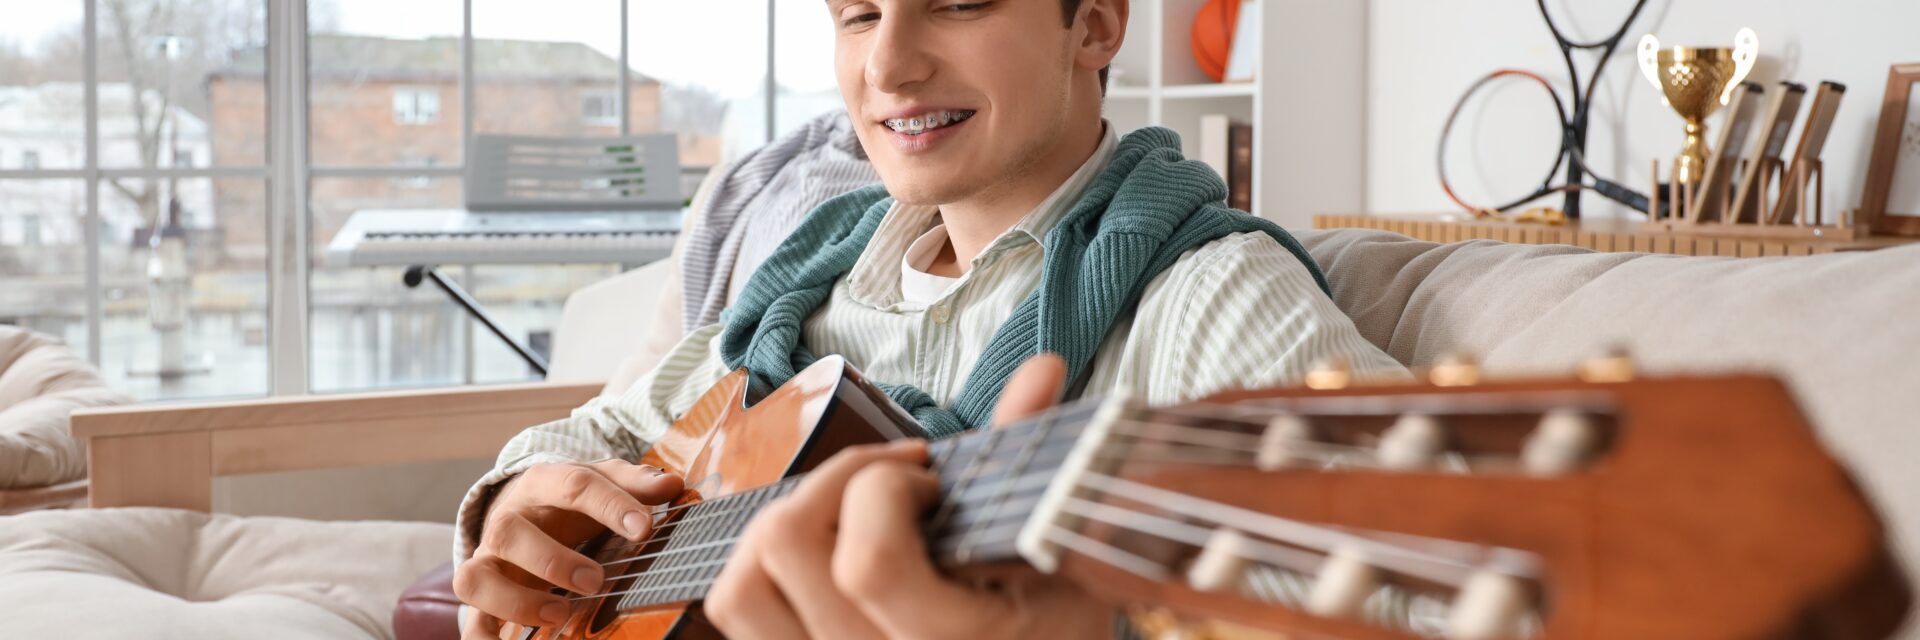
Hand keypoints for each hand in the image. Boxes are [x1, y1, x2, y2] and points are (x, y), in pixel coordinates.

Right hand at [455, 459, 683, 638]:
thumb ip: (635, 484)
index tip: (644, 528)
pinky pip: (469, 620)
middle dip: (552, 559)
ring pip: (474, 578)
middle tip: (594, 580)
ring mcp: (488, 560)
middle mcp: (506, 521)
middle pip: (509, 532)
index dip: (610, 505)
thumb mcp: (602, 481)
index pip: (573, 485)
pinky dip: (484, 639)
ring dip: (515, 600)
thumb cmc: (569, 500)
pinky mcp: (480, 595)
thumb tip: (673, 485)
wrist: (523, 512)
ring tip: (560, 613)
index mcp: (541, 485)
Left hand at [705, 354, 1113, 638]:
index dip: (887, 489)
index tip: (928, 480)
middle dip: (831, 483)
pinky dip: (760, 564)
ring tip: (844, 518)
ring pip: (742, 585)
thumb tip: (1042, 371)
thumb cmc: (1043, 623)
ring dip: (785, 525)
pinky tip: (819, 550)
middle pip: (783, 547)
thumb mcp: (1056, 552)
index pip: (868, 564)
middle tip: (886, 486)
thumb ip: (1029, 461)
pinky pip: (738, 608)